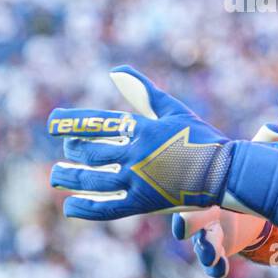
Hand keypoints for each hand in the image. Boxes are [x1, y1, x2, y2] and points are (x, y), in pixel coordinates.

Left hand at [48, 66, 277, 228]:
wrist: (224, 172)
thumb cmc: (199, 137)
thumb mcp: (172, 109)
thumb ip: (143, 91)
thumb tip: (116, 69)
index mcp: (143, 128)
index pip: (99, 123)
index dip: (73, 123)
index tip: (53, 123)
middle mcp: (137, 154)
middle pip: (93, 152)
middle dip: (75, 150)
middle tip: (67, 150)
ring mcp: (138, 180)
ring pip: (95, 179)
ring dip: (72, 177)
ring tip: (56, 175)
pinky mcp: (143, 203)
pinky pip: (107, 208)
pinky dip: (87, 207)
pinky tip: (70, 206)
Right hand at [172, 124, 277, 277]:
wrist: (243, 203)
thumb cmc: (236, 178)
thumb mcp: (248, 161)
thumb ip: (262, 145)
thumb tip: (277, 130)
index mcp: (202, 187)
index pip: (187, 188)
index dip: (183, 190)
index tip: (182, 190)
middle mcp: (198, 210)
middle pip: (186, 217)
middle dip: (185, 222)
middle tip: (183, 228)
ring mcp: (206, 232)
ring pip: (200, 243)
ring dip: (204, 249)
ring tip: (210, 255)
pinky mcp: (217, 248)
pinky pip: (212, 262)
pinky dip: (214, 266)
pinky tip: (219, 269)